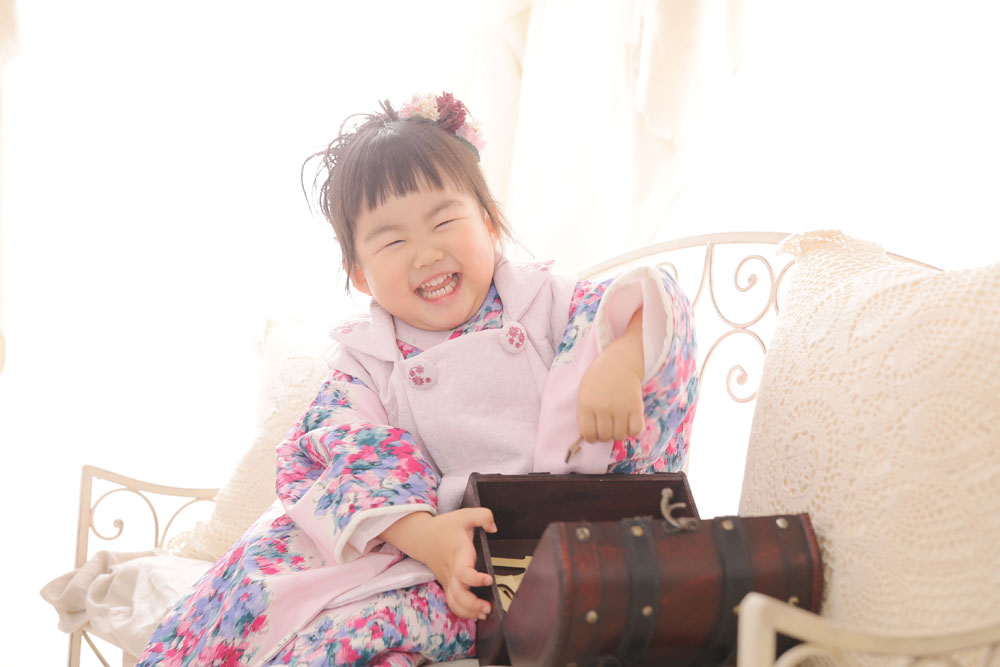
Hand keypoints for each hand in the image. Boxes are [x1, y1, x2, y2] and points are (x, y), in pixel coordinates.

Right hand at [422, 509, 497, 618]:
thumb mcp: (464, 514)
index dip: (475, 578)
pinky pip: (452, 603)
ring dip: (468, 612)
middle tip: (488, 606)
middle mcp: (452, 570)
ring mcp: (447, 579)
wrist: (421, 537)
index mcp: (458, 554)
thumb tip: (493, 528)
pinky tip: (476, 613)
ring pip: (454, 603)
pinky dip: (463, 611)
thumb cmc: (444, 527)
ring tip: (484, 612)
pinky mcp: (446, 584)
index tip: (488, 579)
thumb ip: (483, 516)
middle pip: (457, 595)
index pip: (464, 571)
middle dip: (472, 604)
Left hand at [577, 309, 644, 442]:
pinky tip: (629, 423)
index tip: (594, 433)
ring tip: (617, 423)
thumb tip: (585, 436)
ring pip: (619, 436)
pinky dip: (633, 431)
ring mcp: (620, 408)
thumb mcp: (584, 392)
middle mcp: (603, 408)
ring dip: (618, 433)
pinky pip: (636, 430)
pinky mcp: (636, 407)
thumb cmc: (599, 378)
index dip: (591, 437)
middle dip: (605, 435)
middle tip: (607, 426)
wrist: (620, 361)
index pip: (588, 434)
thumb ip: (583, 414)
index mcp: (586, 404)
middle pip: (605, 436)